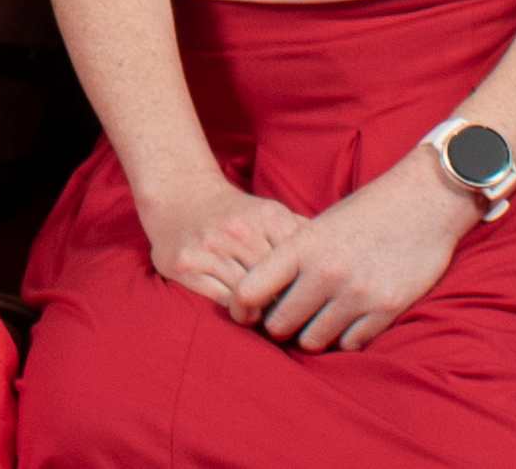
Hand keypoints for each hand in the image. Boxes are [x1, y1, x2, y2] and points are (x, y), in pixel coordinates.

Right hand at [137, 175, 308, 311]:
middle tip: (295, 321)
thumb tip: (336, 259)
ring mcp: (210, 248)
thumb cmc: (234, 213)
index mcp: (267, 216)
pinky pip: (221, 301)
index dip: (308, 288)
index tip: (312, 302)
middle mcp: (238, 231)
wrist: (180, 195)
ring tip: (271, 321)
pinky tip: (244, 313)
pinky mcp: (186, 266)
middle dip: (287, 305)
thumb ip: (301, 232)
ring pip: (248, 296)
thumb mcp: (270, 212)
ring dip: (261, 313)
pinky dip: (236, 311)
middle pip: (276, 284)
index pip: (300, 265)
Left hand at [227, 165, 473, 352]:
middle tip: (289, 319)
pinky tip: (348, 321)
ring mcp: (356, 294)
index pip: (251, 290)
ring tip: (319, 320)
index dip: (241, 307)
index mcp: (303, 246)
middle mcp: (325, 273)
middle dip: (280, 326)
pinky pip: (350, 344)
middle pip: (280, 325)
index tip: (244, 313)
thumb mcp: (320, 225)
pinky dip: (345, 338)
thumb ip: (294, 259)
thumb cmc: (367, 211)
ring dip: (313, 335)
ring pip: (313, 341)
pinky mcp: (385, 309)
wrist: (425, 201)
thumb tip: (264, 295)